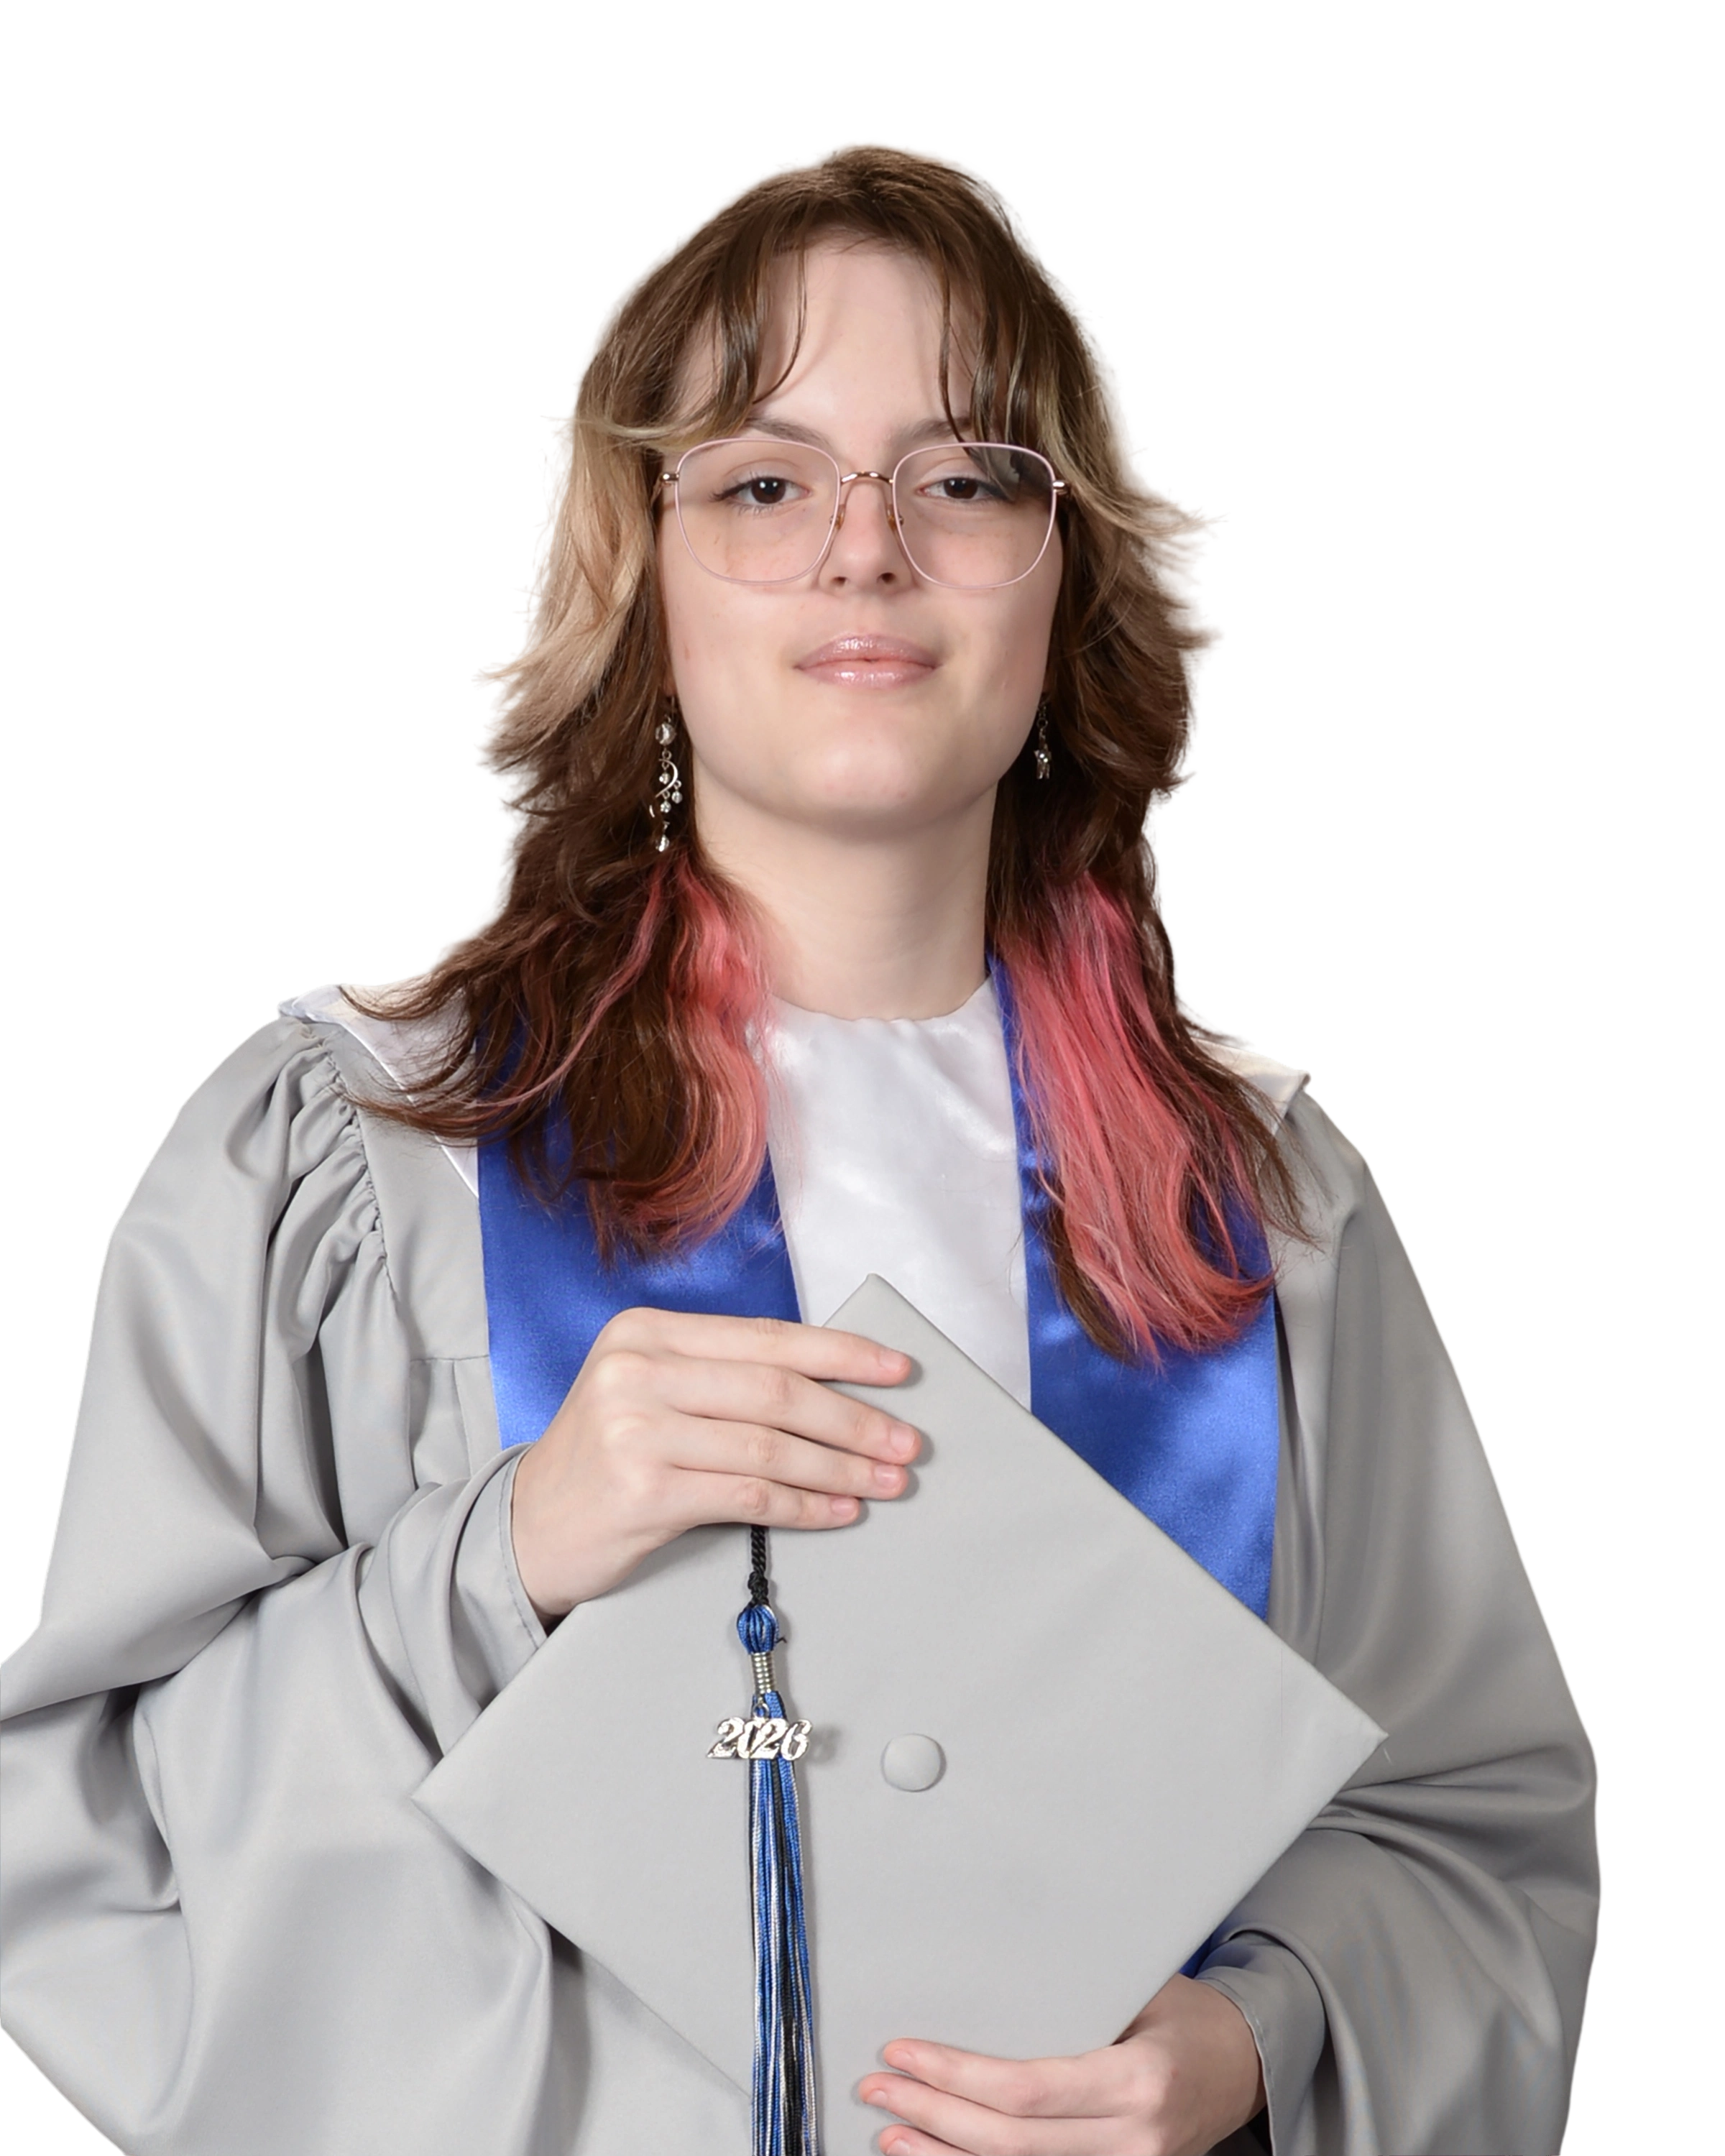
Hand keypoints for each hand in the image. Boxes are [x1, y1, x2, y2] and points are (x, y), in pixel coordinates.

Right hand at [510, 1307, 916, 1622]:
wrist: (525, 1527)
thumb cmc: (603, 1458)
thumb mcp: (648, 1392)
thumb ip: (720, 1377)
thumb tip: (831, 1385)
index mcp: (645, 1332)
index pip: (767, 1336)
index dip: (842, 1352)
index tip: (897, 1370)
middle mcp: (637, 1370)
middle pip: (776, 1389)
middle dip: (854, 1417)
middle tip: (904, 1440)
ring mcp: (636, 1430)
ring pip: (770, 1444)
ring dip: (840, 1466)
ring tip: (884, 1479)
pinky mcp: (642, 1491)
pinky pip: (748, 1494)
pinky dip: (803, 1504)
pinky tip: (837, 1509)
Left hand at [856, 1975, 1266, 2155]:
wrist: (1243, 2066)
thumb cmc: (1186, 2016)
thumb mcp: (1137, 1989)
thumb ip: (1071, 1996)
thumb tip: (981, 1973)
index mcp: (1139, 2082)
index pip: (1026, 2091)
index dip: (956, 2075)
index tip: (905, 2051)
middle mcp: (1136, 2141)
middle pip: (1010, 2143)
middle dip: (933, 2114)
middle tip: (880, 2087)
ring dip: (944, 2155)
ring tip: (892, 2132)